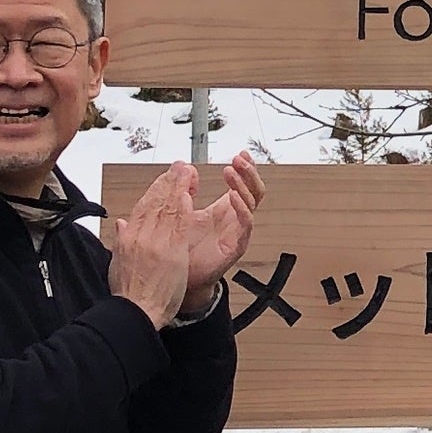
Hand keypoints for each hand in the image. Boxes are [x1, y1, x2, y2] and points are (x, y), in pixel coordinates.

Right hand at [104, 164, 197, 327]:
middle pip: (156, 203)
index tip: (165, 179)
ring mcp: (156, 243)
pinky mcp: (171, 253)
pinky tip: (190, 196)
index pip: (144, 207)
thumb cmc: (127, 294)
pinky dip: (183, 209)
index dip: (156, 190)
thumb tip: (120, 223)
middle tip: (180, 166)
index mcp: (128, 238)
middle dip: (169, 182)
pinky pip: (178, 226)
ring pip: (168, 210)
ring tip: (187, 173)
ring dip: (179, 189)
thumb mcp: (117, 263)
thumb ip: (121, 241)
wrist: (135, 311)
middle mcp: (141, 237)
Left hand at [175, 152, 261, 317]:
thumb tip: (186, 168)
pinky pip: (245, 224)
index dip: (245, 169)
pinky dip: (242, 207)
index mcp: (224, 210)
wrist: (177, 279)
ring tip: (232, 171)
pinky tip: (233, 196)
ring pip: (252, 202)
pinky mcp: (235, 246)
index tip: (242, 153)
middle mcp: (234, 219)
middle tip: (240, 158)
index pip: (243, 184)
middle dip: (249, 172)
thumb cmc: (182, 250)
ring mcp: (237, 232)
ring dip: (244, 184)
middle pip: (254, 190)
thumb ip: (185, 191)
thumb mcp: (182, 212)